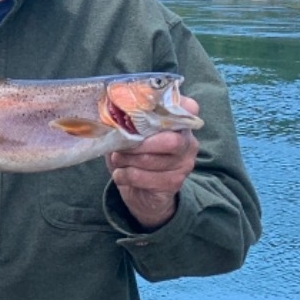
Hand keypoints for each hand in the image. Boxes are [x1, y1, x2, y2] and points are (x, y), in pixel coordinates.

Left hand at [106, 96, 199, 229]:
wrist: (142, 192)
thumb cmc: (134, 156)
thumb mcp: (131, 134)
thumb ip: (129, 119)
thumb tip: (111, 108)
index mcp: (180, 124)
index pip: (188, 107)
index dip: (168, 107)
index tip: (143, 109)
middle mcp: (188, 143)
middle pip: (169, 140)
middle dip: (138, 144)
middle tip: (120, 147)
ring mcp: (184, 165)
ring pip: (150, 160)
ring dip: (125, 160)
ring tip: (118, 160)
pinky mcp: (173, 184)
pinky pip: (142, 177)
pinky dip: (123, 175)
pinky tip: (121, 174)